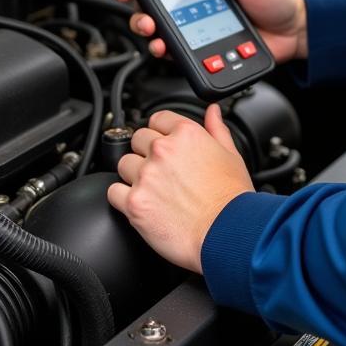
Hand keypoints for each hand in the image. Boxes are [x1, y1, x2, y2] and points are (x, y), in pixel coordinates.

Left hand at [109, 105, 253, 271]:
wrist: (227, 234)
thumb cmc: (232, 200)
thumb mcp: (231, 156)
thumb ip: (216, 129)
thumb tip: (212, 111)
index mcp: (186, 134)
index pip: (158, 118)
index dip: (161, 132)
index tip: (164, 143)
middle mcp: (162, 150)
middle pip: (138, 139)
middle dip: (147, 153)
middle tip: (162, 171)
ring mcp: (146, 176)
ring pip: (124, 164)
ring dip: (134, 174)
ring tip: (153, 190)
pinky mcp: (134, 203)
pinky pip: (113, 192)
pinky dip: (123, 198)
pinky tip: (142, 204)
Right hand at [114, 0, 307, 61]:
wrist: (293, 31)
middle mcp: (193, 8)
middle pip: (153, 10)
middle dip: (139, 12)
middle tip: (143, 15)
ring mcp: (196, 32)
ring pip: (161, 34)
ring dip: (150, 34)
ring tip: (154, 34)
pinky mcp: (203, 54)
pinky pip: (179, 56)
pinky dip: (168, 54)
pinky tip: (167, 50)